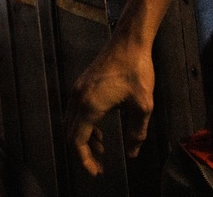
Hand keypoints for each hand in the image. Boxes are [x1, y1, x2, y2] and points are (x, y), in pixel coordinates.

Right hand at [65, 39, 154, 175]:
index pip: (77, 141)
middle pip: (70, 134)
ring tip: (102, 148)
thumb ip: (136, 132)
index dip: (84, 160)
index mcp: (90, 105)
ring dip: (83, 138)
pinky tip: (99, 128)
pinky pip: (75, 111)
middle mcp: (78, 98)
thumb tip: (133, 153)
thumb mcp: (143, 105)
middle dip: (83, 153)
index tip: (97, 171)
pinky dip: (83, 125)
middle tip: (99, 165)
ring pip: (71, 122)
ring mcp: (77, 89)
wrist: (129, 41)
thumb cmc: (137, 71)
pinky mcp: (82, 84)